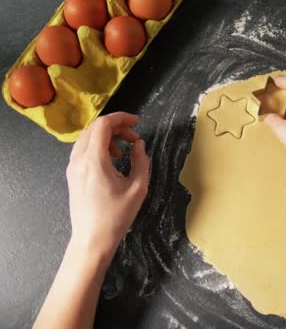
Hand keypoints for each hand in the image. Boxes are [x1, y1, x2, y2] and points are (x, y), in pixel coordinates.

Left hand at [66, 112, 149, 261]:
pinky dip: (98, 146)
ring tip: (124, 150)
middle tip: (134, 137)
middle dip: (115, 127)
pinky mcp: (72, 174)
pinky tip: (112, 160)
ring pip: (87, 138)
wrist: (92, 239)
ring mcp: (72, 167)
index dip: (121, 118)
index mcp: (94, 161)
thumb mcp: (138, 188)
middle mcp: (79, 160)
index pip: (103, 125)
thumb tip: (138, 145)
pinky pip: (83, 150)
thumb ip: (141, 161)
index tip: (137, 122)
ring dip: (107, 137)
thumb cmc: (117, 216)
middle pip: (94, 128)